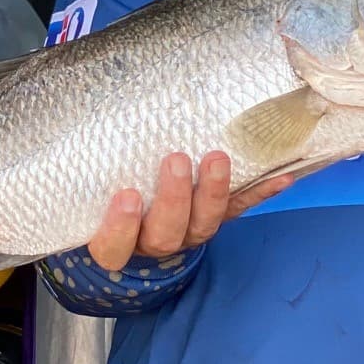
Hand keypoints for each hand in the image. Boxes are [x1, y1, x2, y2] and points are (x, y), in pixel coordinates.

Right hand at [84, 152, 292, 272]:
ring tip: (217, 158)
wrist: (138, 221)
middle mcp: (154, 242)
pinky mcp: (216, 218)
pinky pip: (239, 209)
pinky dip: (261, 192)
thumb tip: (81, 116)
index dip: (119, 226)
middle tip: (175, 159)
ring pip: (204, 225)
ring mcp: (189, 232)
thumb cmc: (106, 199)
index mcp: (117, 242)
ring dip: (214, 192)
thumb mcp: (92, 194)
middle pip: (164, 234)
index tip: (125, 196)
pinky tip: (282, 176)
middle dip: (173, 198)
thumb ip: (95, 172)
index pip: (112, 247)